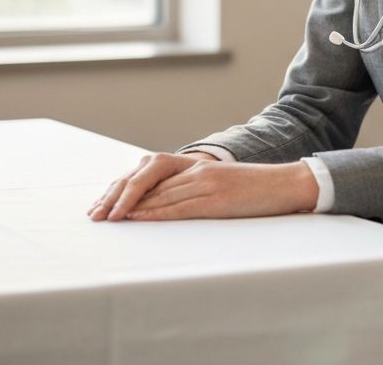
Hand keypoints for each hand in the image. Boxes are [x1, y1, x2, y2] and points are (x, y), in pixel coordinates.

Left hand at [87, 153, 318, 221]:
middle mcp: (197, 170)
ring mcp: (206, 183)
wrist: (286, 184)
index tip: (103, 203)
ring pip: (160, 194)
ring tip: (108, 217)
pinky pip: (179, 206)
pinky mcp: (215, 200)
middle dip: (119, 197)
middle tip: (96, 214)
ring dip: (131, 206)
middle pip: (149, 182)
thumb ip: (196, 190)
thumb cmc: (255, 190)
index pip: (151, 175)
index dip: (124, 188)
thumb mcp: (222, 185)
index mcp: (197, 166)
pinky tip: (138, 217)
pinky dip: (155, 213)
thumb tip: (171, 206)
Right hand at [88, 152, 209, 221]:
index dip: (126, 201)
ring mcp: (141, 167)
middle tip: (97, 218)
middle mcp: (148, 163)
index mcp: (161, 162)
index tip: (116, 217)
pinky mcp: (137, 174)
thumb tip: (162, 206)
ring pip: (119, 184)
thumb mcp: (194, 181)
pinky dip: (108, 196)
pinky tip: (98, 205)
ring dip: (105, 199)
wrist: (200, 165)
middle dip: (110, 202)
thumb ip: (177, 191)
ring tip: (93, 214)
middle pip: (124, 184)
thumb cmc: (201, 176)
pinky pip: (119, 185)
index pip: (138, 184)